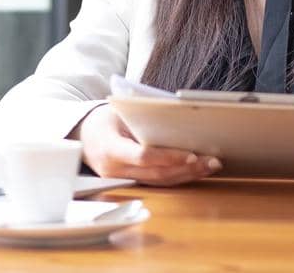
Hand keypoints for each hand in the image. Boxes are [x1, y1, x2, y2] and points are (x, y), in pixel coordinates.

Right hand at [71, 104, 221, 185]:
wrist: (82, 136)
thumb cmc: (103, 119)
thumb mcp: (118, 111)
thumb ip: (141, 114)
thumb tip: (176, 113)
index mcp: (110, 148)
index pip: (143, 157)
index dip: (168, 157)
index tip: (191, 154)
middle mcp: (115, 169)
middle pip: (156, 174)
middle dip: (186, 168)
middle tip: (211, 160)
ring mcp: (121, 180)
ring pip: (159, 182)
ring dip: (187, 175)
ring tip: (210, 165)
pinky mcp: (130, 183)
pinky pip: (156, 183)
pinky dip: (178, 177)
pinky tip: (196, 170)